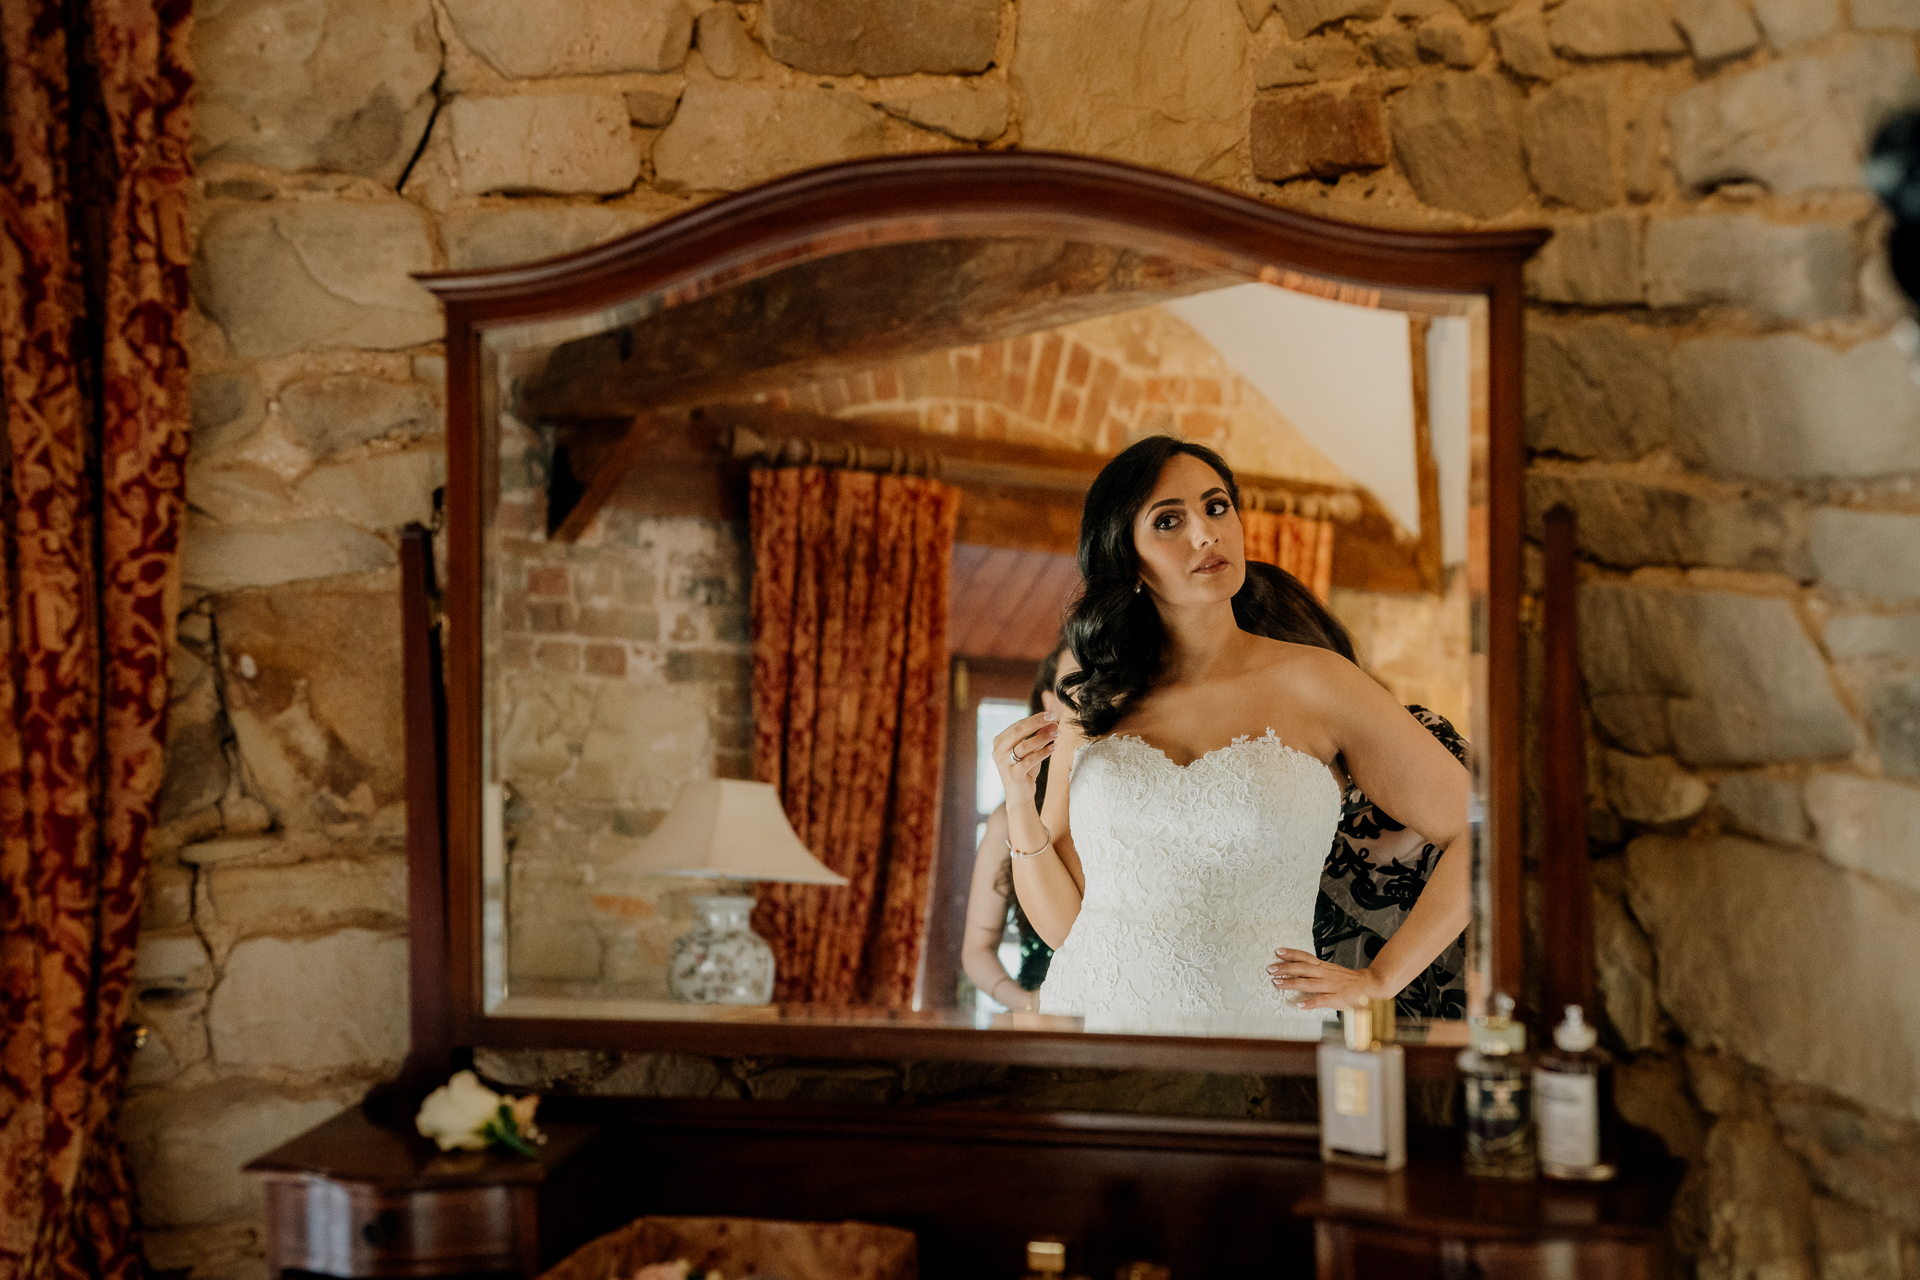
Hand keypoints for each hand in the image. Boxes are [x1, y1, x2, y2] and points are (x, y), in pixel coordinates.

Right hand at [990, 711, 1057, 819]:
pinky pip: (1029, 760)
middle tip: (1052, 719)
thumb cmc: (1024, 772)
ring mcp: (1003, 763)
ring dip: (1042, 737)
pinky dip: (1043, 753)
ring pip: (1024, 745)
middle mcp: (998, 751)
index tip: (1050, 714)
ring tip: (1056, 733)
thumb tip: (1051, 723)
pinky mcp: (1012, 774)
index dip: (1034, 718)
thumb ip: (1038, 737)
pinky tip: (1053, 748)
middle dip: (1037, 723)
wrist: (1019, 797)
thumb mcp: (1032, 752)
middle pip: (1018, 731)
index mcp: (999, 742)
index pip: (1017, 725)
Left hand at [1267, 948, 1388, 1010]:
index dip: (1291, 954)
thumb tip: (1300, 970)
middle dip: (1285, 968)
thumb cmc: (1351, 980)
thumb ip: (1317, 971)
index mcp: (1324, 967)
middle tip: (1270, 968)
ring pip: (1307, 983)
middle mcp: (1325, 974)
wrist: (1371, 985)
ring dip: (1291, 983)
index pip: (1305, 957)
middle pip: (1302, 968)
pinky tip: (1300, 1005)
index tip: (1278, 952)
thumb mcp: (1332, 971)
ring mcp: (1330, 986)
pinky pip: (1321, 1000)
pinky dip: (1310, 1003)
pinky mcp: (1336, 998)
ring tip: (1277, 983)